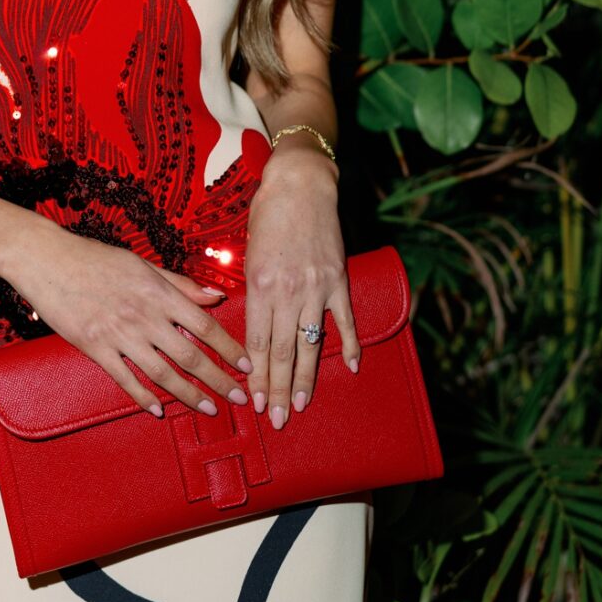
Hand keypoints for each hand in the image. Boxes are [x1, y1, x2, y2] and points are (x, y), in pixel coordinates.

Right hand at [0, 224, 251, 418]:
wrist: (47, 259)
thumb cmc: (96, 258)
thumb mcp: (142, 264)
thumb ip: (180, 283)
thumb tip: (215, 296)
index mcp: (157, 291)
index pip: (204, 325)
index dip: (229, 348)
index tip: (247, 365)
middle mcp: (142, 315)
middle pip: (189, 355)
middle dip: (219, 379)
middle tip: (239, 398)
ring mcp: (118, 334)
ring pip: (162, 373)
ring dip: (189, 395)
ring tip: (209, 408)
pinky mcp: (94, 347)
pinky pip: (125, 379)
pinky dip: (143, 396)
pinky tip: (158, 409)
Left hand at [242, 148, 358, 431]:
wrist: (300, 184)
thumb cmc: (268, 215)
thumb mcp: (248, 254)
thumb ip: (251, 293)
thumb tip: (252, 331)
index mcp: (259, 285)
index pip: (257, 343)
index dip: (257, 376)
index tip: (256, 402)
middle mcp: (287, 291)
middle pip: (283, 351)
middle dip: (279, 389)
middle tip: (278, 418)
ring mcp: (316, 287)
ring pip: (311, 344)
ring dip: (307, 379)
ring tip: (303, 405)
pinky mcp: (339, 279)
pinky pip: (345, 320)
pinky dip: (350, 344)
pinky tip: (353, 367)